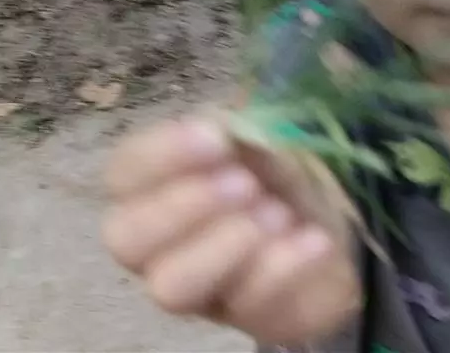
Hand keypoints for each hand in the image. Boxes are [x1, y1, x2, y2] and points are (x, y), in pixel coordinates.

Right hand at [103, 118, 360, 343]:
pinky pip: (249, 309)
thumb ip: (239, 131)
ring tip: (276, 213)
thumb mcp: (260, 136)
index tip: (214, 138)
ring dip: (224, 246)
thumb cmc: (274, 170)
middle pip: (126, 239)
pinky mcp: (248, 319)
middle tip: (242, 182)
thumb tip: (224, 134)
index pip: (125, 172)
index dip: (161, 156)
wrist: (325, 216)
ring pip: (170, 289)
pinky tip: (313, 239)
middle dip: (182, 207)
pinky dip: (284, 268)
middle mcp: (162, 244)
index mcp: (156, 187)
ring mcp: (200, 289)